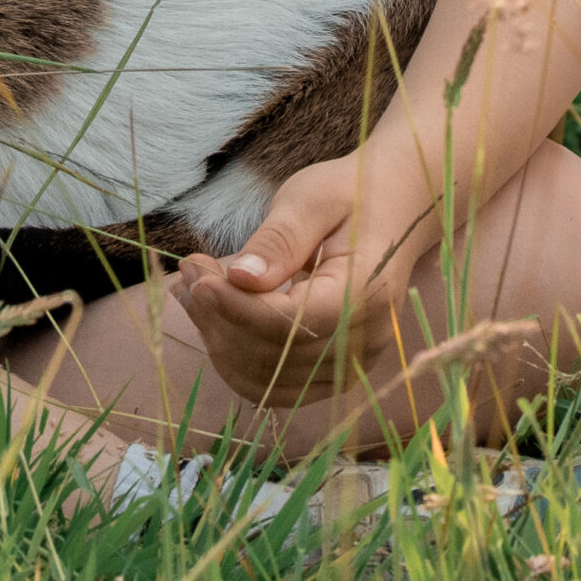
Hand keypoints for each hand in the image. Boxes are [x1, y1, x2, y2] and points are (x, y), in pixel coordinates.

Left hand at [170, 155, 431, 405]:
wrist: (392, 213)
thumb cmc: (350, 196)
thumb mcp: (312, 199)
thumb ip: (279, 239)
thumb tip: (240, 278)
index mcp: (367, 293)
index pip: (291, 323)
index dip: (235, 306)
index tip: (196, 275)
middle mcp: (364, 340)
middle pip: (273, 356)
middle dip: (218, 317)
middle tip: (188, 270)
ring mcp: (350, 364)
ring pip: (266, 379)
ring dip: (218, 338)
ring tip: (192, 287)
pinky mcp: (331, 373)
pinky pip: (273, 384)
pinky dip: (234, 355)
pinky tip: (212, 313)